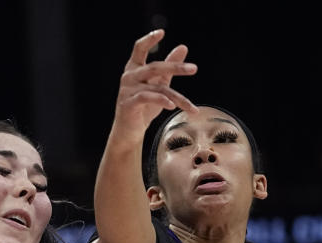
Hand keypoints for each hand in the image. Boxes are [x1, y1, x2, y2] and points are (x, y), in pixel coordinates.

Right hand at [111, 29, 197, 144]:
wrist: (129, 131)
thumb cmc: (144, 108)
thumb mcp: (159, 85)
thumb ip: (169, 67)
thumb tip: (183, 47)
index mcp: (134, 68)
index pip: (139, 48)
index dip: (149, 39)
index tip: (162, 32)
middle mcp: (129, 76)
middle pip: (154, 67)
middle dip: (175, 67)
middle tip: (194, 69)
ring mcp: (127, 90)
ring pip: (156, 87)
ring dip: (177, 97)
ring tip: (190, 106)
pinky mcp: (128, 103)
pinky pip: (148, 98)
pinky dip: (162, 101)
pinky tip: (172, 106)